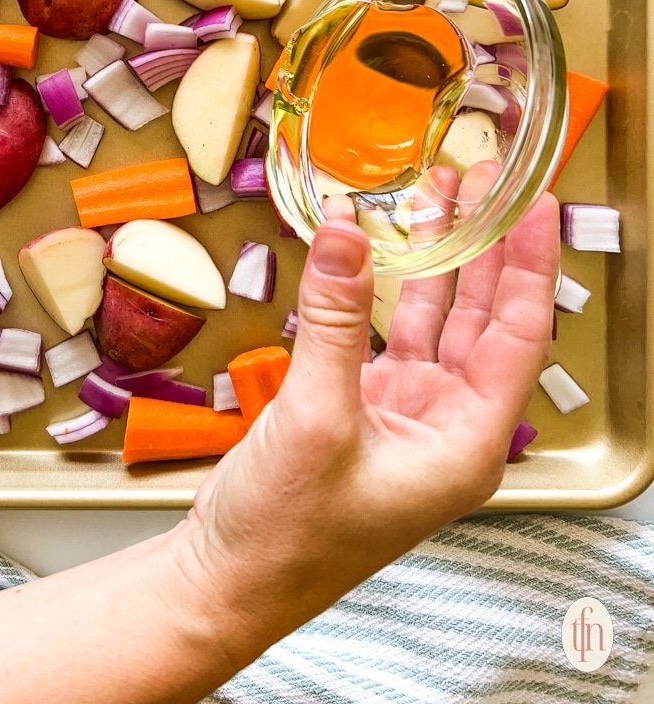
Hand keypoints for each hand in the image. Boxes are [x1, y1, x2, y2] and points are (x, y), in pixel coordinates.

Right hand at [177, 163, 559, 646]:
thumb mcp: (315, 417)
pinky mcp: (363, 408)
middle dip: (484, 246)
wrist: (228, 580)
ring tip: (435, 195)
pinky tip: (372, 246)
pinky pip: (384, 332)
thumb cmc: (287, 533)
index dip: (530, 262)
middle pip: (484, 319)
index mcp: (468, 442)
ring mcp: (405, 416)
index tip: (533, 202)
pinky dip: (378, 287)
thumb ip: (333, 319)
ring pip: (434, 320)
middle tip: (482, 180)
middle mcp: (448, 426)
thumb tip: (344, 231)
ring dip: (434, 259)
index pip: (521, 334)